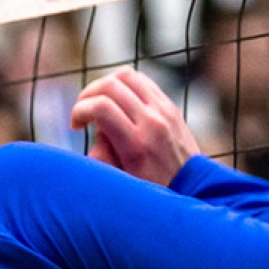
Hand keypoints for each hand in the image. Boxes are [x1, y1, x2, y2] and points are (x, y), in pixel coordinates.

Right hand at [69, 66, 200, 185]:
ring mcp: (164, 110)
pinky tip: (118, 102)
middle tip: (82, 113)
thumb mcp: (121, 182)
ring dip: (105, 85)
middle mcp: (153, 122)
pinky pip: (142, 81)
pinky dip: (124, 85)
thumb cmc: (153, 192)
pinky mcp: (170, 106)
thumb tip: (95, 128)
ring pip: (127, 76)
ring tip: (97, 103)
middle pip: (111, 85)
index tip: (75, 125)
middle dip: (87, 95)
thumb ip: (102, 156)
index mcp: (137, 144)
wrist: (193, 189)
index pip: (101, 107)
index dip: (79, 110)